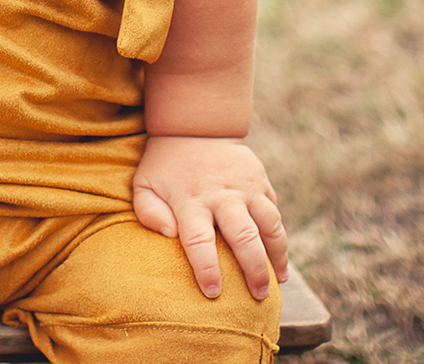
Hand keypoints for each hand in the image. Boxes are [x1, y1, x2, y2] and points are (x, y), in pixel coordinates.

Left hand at [130, 136, 287, 300]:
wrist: (194, 126)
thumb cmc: (165, 165)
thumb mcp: (144, 184)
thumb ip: (148, 211)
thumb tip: (168, 234)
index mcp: (191, 200)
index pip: (199, 241)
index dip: (207, 269)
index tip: (214, 293)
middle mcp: (222, 195)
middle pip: (245, 237)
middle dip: (254, 271)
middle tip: (259, 296)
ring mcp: (245, 187)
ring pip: (270, 226)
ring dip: (277, 256)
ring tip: (277, 282)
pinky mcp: (261, 182)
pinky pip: (275, 213)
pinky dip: (280, 238)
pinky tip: (279, 259)